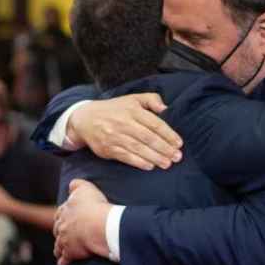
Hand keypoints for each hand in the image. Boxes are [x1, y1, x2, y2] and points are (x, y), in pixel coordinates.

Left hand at [54, 179, 112, 264]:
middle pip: (58, 229)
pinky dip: (63, 262)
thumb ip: (76, 185)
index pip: (60, 213)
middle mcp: (62, 225)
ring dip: (59, 247)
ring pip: (58, 245)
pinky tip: (62, 264)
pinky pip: (64, 259)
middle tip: (63, 233)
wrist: (98, 226)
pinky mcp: (70, 252)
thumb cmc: (94, 206)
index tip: (63, 217)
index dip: (62, 215)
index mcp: (65, 210)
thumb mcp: (85, 188)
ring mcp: (65, 240)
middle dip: (59, 231)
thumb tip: (71, 184)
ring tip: (60, 250)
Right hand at [68, 94, 182, 170]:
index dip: (168, 134)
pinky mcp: (107, 148)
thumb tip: (166, 108)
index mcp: (132, 110)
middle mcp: (123, 123)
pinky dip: (139, 162)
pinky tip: (150, 166)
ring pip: (138, 148)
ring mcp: (115, 136)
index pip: (154, 123)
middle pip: (148, 137)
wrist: (85, 119)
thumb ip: (151, 100)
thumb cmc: (114, 110)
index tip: (179, 143)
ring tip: (167, 163)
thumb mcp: (132, 99)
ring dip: (155, 157)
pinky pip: (126, 156)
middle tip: (177, 157)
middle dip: (164, 148)